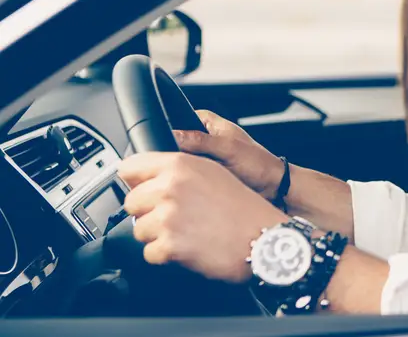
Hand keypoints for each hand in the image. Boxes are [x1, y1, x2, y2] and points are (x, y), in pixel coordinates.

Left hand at [118, 152, 288, 282]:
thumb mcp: (213, 172)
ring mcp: (168, 216)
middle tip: (176, 217)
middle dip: (149, 212)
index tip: (144, 189)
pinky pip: (149, 253)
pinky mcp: (169, 244)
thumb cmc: (244, 209)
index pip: (130, 166)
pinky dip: (165, 255)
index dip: (137, 181)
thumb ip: (179, 170)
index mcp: (180, 165)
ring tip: (186, 233)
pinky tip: (188, 247)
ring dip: (158, 236)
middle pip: (131, 202)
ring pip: (138, 229)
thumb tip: (147, 178)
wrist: (263, 238)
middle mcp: (170, 187)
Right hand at [173, 110, 284, 199]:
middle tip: (183, 161)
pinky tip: (194, 181)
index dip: (170, 130)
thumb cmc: (258, 162)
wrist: (272, 186)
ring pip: (181, 159)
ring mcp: (204, 155)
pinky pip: (189, 173)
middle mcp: (205, 137)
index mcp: (209, 122)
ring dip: (183, 166)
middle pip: (177, 141)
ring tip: (195, 171)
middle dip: (176, 152)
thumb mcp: (228, 148)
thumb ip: (200, 140)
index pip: (179, 119)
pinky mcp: (206, 171)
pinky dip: (189, 177)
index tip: (165, 142)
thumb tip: (174, 134)